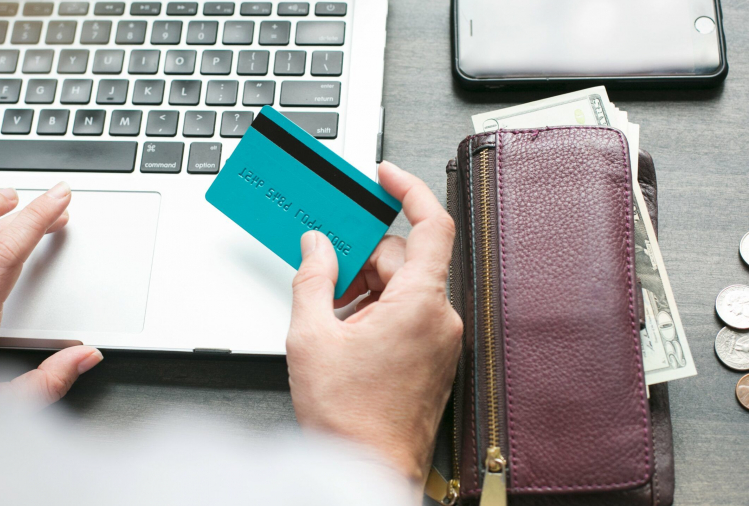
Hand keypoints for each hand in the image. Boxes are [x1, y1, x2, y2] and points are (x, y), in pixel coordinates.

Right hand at [286, 162, 462, 486]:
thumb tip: (316, 246)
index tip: (384, 176)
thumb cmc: (349, 418)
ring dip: (366, 289)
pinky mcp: (432, 357)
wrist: (368, 470)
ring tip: (330, 316)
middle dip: (362, 258)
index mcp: (420, 304)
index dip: (409, 189)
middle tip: (325, 268)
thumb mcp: (312, 337)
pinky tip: (346, 332)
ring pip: (403, 287)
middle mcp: (439, 318)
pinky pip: (407, 313)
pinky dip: (377, 310)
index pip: (432, 224)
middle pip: (404, 258)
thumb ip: (313, 279)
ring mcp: (439, 340)